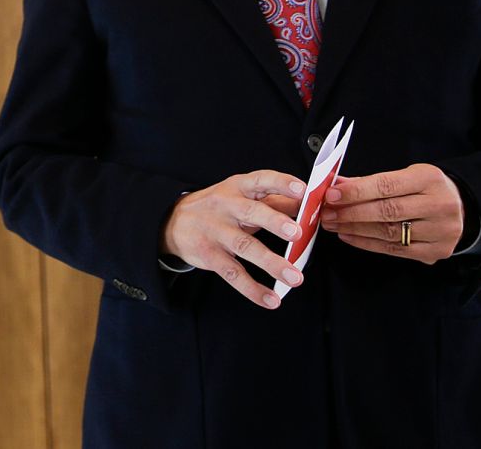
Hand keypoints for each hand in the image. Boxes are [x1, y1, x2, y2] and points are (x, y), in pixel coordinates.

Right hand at [160, 169, 306, 308]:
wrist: (172, 222)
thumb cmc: (218, 208)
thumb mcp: (240, 196)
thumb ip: (273, 200)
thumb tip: (308, 208)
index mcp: (238, 188)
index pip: (261, 180)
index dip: (282, 184)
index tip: (303, 190)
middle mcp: (226, 206)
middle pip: (252, 213)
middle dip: (275, 222)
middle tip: (297, 233)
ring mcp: (216, 231)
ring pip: (245, 246)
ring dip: (271, 262)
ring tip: (294, 277)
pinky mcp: (209, 255)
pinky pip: (232, 273)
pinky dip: (252, 289)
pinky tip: (271, 300)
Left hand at [321, 164, 464, 263]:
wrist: (461, 207)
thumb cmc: (424, 189)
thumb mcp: (404, 176)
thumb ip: (370, 182)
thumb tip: (336, 185)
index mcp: (429, 179)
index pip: (386, 185)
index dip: (356, 191)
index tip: (331, 195)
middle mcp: (439, 205)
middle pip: (387, 211)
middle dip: (351, 213)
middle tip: (326, 213)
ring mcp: (441, 230)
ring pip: (389, 232)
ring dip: (354, 229)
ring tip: (333, 224)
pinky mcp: (437, 251)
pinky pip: (395, 250)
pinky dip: (368, 243)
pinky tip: (349, 236)